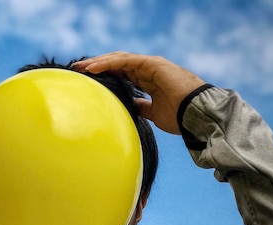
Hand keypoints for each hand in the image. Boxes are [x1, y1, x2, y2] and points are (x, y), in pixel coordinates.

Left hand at [72, 52, 205, 133]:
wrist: (195, 116)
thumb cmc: (179, 117)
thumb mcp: (154, 114)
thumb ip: (142, 107)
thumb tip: (131, 108)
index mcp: (148, 80)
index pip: (121, 73)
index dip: (103, 75)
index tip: (85, 80)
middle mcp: (148, 69)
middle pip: (117, 64)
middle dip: (96, 66)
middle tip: (76, 70)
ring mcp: (151, 65)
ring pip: (118, 59)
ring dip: (98, 62)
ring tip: (80, 67)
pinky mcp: (152, 64)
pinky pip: (125, 61)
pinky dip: (108, 63)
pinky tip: (93, 68)